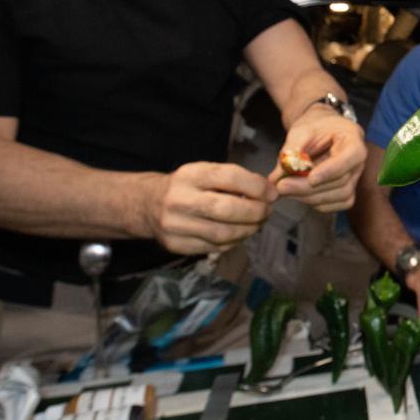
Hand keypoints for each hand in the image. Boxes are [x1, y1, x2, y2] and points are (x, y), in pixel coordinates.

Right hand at [150, 162, 274, 253]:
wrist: (147, 204)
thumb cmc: (187, 186)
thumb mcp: (204, 172)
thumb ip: (233, 179)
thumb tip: (268, 192)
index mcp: (190, 174)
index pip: (230, 177)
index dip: (256, 186)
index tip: (271, 193)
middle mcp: (179, 199)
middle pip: (227, 209)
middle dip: (255, 212)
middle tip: (267, 211)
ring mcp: (175, 225)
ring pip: (222, 234)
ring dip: (248, 230)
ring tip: (257, 223)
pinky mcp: (175, 245)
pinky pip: (214, 248)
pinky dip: (233, 242)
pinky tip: (240, 234)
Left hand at [271, 108, 366, 211]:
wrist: (322, 130)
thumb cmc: (315, 127)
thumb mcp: (301, 130)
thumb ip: (291, 151)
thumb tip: (277, 177)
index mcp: (354, 140)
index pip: (351, 157)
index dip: (331, 171)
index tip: (311, 178)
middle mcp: (358, 162)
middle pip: (341, 182)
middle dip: (309, 188)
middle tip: (282, 186)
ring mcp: (354, 179)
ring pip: (338, 197)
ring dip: (309, 197)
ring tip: (284, 189)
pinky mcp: (346, 192)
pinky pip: (334, 204)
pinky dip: (314, 203)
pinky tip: (297, 193)